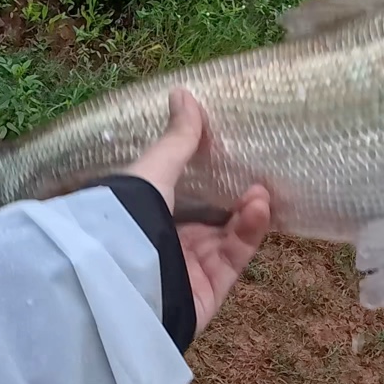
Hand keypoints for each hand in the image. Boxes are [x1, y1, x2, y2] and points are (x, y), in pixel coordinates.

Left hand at [127, 88, 271, 334]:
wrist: (122, 283)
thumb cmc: (128, 219)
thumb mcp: (152, 173)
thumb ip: (175, 141)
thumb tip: (184, 92)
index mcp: (145, 216)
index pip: (182, 195)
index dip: (207, 176)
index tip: (232, 152)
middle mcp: (166, 243)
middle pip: (209, 217)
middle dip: (234, 195)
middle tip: (257, 171)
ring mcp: (188, 269)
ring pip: (227, 237)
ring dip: (246, 212)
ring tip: (260, 189)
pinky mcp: (209, 291)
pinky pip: (234, 259)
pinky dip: (249, 233)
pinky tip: (259, 207)